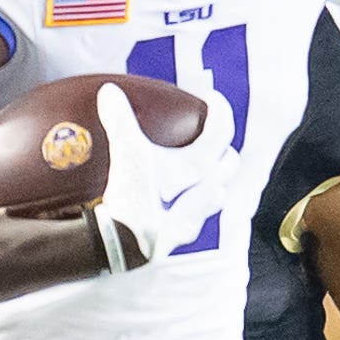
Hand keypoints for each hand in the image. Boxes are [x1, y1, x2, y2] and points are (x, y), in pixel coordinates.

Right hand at [93, 81, 235, 267]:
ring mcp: (196, 216)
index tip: (213, 99)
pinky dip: (192, 205)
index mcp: (199, 167)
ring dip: (211, 180)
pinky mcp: (181, 235)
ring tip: (195, 171)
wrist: (122, 245)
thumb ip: (120, 120)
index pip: (222, 131)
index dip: (220, 110)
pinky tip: (175, 203)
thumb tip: (110, 93)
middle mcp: (205, 191)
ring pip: (217, 192)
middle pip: (228, 163)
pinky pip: (197, 217)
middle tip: (208, 136)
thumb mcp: (126, 153)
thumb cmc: (133, 200)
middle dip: (222, 148)